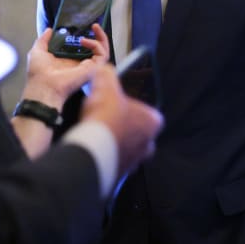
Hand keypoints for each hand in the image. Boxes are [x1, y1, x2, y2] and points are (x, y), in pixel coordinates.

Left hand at [23, 25, 108, 107]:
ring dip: (102, 38)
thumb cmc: (39, 73)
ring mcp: (88, 66)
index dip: (85, 36)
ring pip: (103, 51)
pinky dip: (97, 45)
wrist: (43, 85)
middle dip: (98, 36)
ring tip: (95, 27)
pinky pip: (102, 54)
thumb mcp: (38, 51)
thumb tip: (49, 30)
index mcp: (69, 61)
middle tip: (94, 26)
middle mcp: (80, 64)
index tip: (84, 27)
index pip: (82, 47)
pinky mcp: (93, 68)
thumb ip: (44, 40)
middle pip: (96, 48)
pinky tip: (85, 40)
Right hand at [80, 64, 162, 178]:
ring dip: (113, 141)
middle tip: (105, 119)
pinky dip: (104, 155)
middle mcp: (148, 143)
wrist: (92, 150)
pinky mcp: (119, 173)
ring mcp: (134, 160)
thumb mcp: (105, 87)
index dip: (130, 106)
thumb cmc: (106, 119)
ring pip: (126, 147)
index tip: (115, 103)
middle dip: (123, 126)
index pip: (146, 111)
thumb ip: (107, 75)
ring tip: (95, 133)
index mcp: (153, 122)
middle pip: (137, 131)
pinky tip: (91, 147)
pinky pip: (113, 161)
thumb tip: (104, 70)